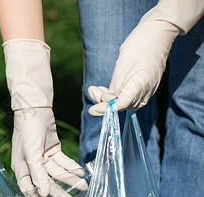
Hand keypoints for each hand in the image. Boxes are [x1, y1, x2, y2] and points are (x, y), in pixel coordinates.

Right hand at [12, 108, 86, 196]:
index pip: (30, 190)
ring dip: (69, 179)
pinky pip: (63, 163)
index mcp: (21, 168)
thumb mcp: (32, 152)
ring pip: (57, 174)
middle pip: (47, 183)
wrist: (35, 109)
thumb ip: (38, 173)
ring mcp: (43, 159)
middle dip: (60, 193)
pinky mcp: (53, 151)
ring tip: (83, 187)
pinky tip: (81, 173)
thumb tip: (44, 193)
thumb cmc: (28, 130)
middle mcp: (32, 166)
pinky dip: (71, 167)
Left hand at [88, 0, 203, 115]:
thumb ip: (116, 85)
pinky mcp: (145, 85)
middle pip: (122, 105)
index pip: (120, 105)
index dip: (104, 109)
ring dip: (109, 98)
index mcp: (141, 85)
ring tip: (96, 89)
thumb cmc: (140, 44)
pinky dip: (117, 95)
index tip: (91, 110)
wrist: (158, 32)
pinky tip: (107, 88)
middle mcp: (146, 91)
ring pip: (125, 102)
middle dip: (104, 102)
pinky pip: (129, 96)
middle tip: (91, 90)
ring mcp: (147, 89)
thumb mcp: (123, 64)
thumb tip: (107, 101)